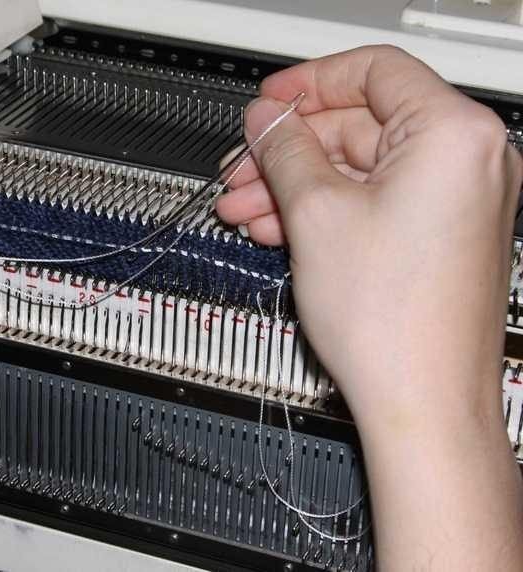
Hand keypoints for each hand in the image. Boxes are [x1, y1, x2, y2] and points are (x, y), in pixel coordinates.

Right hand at [216, 46, 522, 568]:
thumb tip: (267, 120)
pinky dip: (324, 211)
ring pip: (359, 170)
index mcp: (453, 136)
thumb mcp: (316, 212)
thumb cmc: (393, 323)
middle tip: (242, 166)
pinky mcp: (439, 237)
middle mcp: (468, 163)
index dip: (308, 83)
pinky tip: (279, 228)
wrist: (422, 405)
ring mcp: (456, 203)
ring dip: (296, 185)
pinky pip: (373, 203)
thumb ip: (285, 149)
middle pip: (360, 126)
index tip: (268, 103)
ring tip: (246, 207)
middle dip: (290, 149)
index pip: (373, 71)